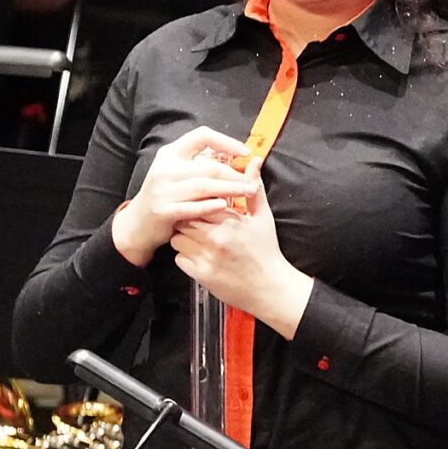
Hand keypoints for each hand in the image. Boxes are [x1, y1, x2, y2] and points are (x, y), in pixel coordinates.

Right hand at [114, 128, 255, 266]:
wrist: (139, 223)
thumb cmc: (167, 195)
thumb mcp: (178, 173)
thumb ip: (202, 162)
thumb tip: (235, 153)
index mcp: (170, 154)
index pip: (201, 136)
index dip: (225, 141)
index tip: (244, 152)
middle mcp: (164, 168)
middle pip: (208, 166)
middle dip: (235, 174)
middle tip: (253, 182)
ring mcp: (162, 190)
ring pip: (204, 186)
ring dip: (230, 189)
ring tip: (249, 192)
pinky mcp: (163, 210)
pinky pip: (191, 207)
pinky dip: (210, 205)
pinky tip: (225, 205)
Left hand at [171, 186, 313, 338]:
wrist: (270, 287)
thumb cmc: (266, 250)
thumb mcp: (263, 217)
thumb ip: (254, 189)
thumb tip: (253, 161)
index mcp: (230, 222)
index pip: (200, 202)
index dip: (199, 202)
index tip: (204, 207)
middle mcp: (215, 239)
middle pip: (185, 218)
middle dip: (190, 219)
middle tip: (200, 223)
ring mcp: (206, 258)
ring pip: (177, 238)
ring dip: (184, 237)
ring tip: (200, 239)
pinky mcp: (199, 274)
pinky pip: (179, 257)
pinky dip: (185, 256)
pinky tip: (200, 255)